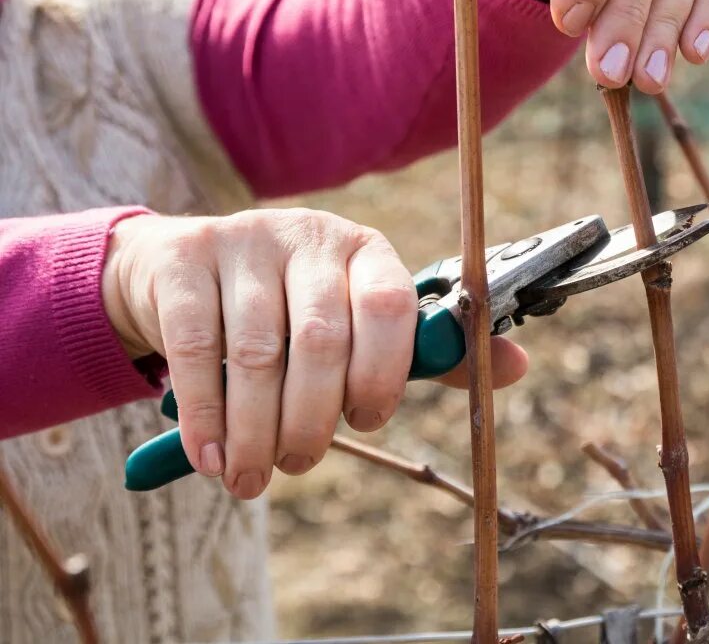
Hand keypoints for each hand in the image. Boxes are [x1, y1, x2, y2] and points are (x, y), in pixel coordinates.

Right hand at [101, 210, 527, 499]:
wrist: (185, 269)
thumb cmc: (293, 310)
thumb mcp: (362, 321)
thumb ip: (431, 351)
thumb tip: (520, 366)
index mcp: (367, 250)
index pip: (390, 304)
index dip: (384, 373)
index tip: (367, 422)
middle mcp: (310, 236)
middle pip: (322, 339)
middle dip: (314, 419)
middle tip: (301, 465)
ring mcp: (244, 241)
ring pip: (256, 352)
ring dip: (256, 430)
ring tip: (252, 477)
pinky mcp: (185, 260)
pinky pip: (195, 348)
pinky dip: (205, 414)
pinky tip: (210, 455)